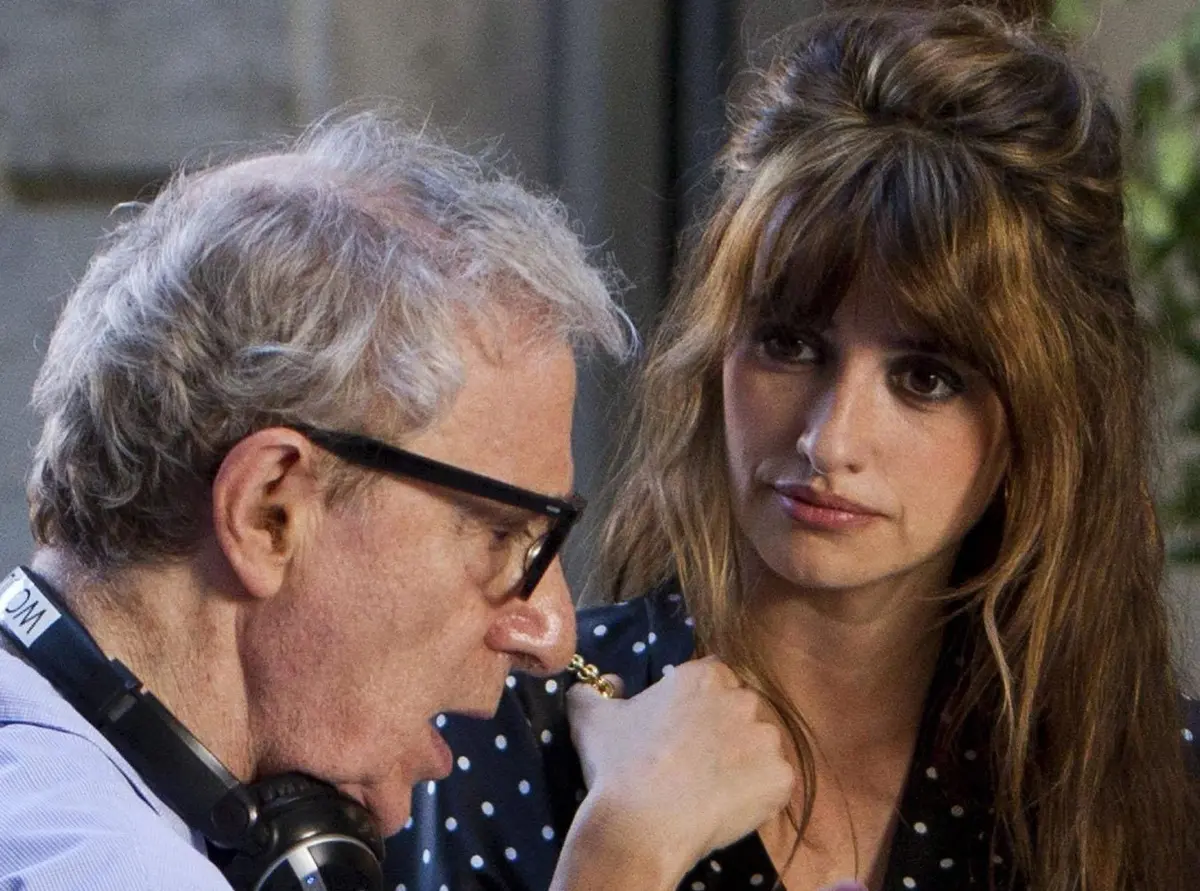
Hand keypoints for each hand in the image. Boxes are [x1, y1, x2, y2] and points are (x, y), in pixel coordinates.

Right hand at [555, 656, 794, 888]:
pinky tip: (727, 807)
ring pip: (761, 746)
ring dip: (744, 761)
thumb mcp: (590, 717)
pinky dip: (758, 795)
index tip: (682, 730)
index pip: (714, 679)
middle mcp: (743, 699)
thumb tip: (602, 685)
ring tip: (711, 789)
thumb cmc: (618, 765)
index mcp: (704, 676)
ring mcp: (767, 739)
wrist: (641, 824)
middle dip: (724, 730)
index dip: (700, 705)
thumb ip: (591, 691)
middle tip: (695, 761)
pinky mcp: (781, 779)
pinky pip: (775, 783)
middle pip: (741, 710)